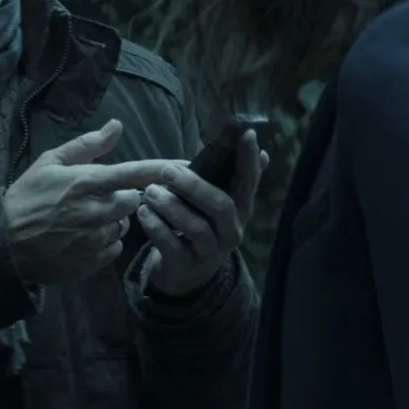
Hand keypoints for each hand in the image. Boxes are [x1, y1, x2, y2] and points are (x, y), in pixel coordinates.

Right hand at [4, 120, 185, 285]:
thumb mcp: (50, 162)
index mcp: (87, 182)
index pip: (136, 174)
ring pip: (122, 227)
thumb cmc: (26, 197)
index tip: (189, 167)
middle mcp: (96, 211)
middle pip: (134, 202)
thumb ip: (88, 145)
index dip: (165, 170)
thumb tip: (117, 125)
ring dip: (112, 222)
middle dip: (124, 199)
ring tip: (84, 220)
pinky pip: (113, 250)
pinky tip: (81, 238)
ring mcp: (95, 239)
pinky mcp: (92, 262)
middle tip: (100, 198)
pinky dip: (103, 243)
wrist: (3, 243)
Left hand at [135, 127, 269, 297]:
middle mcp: (231, 232)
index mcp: (240, 211)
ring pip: (196, 228)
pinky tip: (144, 213)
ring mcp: (210, 252)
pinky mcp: (186, 266)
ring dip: (171, 207)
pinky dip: (157, 228)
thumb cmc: (201, 227)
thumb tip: (264, 152)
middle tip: (167, 171)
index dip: (249, 159)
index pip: (249, 182)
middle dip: (194, 186)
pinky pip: (173, 246)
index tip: (246, 133)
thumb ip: (233, 180)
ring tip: (149, 192)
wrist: (186, 275)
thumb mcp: (217, 206)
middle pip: (221, 206)